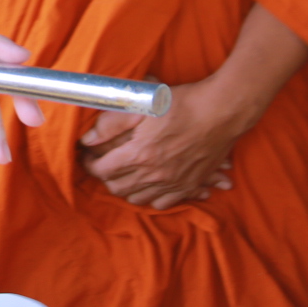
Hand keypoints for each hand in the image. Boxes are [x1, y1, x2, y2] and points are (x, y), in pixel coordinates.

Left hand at [78, 75, 243, 208]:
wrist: (221, 112)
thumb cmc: (182, 103)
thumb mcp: (141, 105)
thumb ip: (111, 123)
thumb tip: (87, 139)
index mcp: (140, 154)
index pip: (103, 170)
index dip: (89, 164)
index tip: (87, 157)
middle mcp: (155, 174)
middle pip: (117, 188)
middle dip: (105, 177)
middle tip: (102, 164)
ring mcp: (173, 182)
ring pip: (138, 199)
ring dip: (125, 189)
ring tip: (122, 175)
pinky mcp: (190, 185)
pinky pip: (163, 203)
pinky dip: (151, 198)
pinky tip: (148, 186)